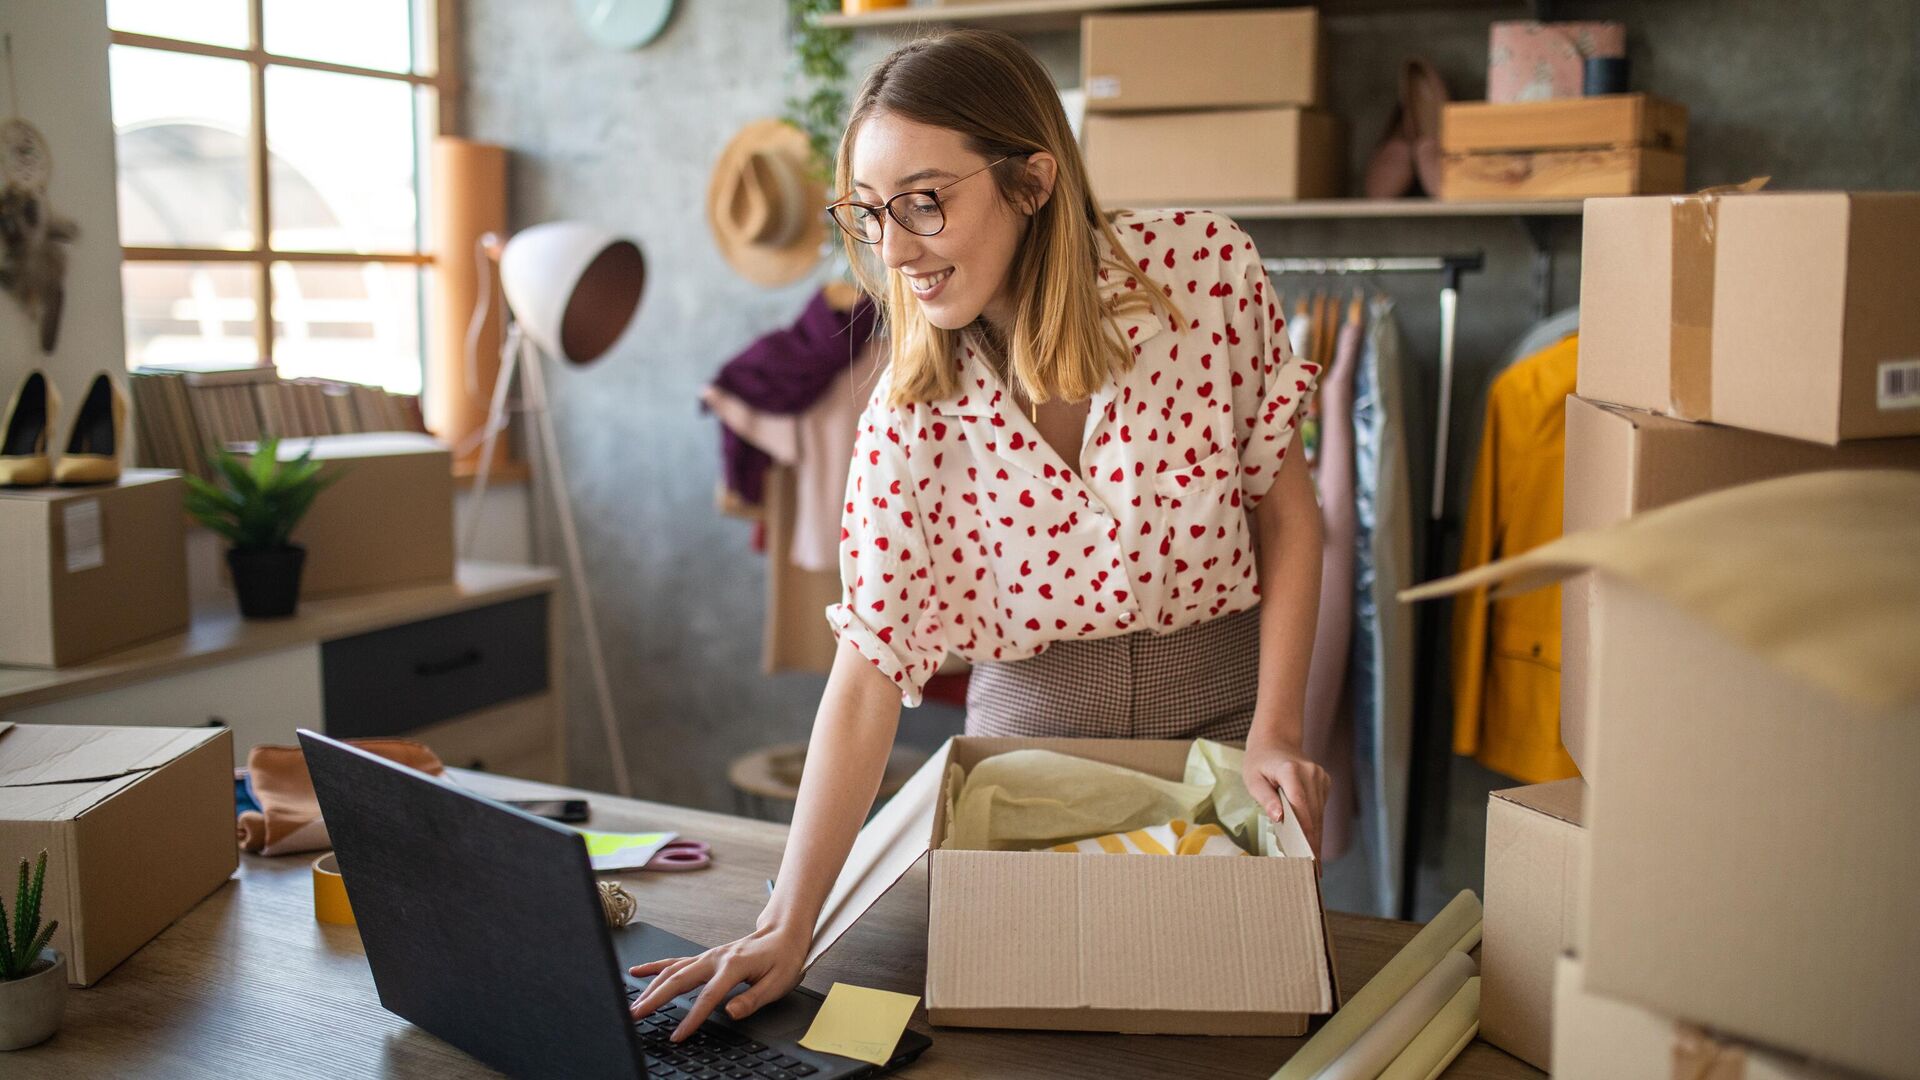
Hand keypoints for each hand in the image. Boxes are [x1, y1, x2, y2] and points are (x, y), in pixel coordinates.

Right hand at [628, 921, 809, 1041]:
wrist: (783, 934)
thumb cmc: (782, 958)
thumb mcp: (777, 983)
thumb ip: (752, 1000)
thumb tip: (730, 1012)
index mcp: (733, 966)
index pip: (708, 997)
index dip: (692, 1018)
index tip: (678, 1035)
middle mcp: (715, 958)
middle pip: (678, 980)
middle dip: (655, 999)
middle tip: (636, 1015)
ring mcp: (707, 956)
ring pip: (672, 971)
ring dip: (650, 987)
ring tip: (634, 1004)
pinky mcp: (705, 958)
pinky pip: (675, 962)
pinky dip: (654, 967)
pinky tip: (637, 972)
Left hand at [1242, 728, 1330, 858]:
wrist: (1275, 741)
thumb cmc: (1259, 762)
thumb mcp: (1253, 779)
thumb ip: (1265, 798)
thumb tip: (1280, 818)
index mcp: (1291, 771)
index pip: (1301, 806)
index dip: (1305, 833)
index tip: (1307, 855)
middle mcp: (1311, 774)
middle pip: (1314, 814)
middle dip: (1313, 843)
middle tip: (1313, 870)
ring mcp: (1321, 777)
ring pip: (1320, 814)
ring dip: (1316, 838)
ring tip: (1314, 864)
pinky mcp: (1324, 782)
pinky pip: (1320, 808)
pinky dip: (1316, 826)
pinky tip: (1313, 844)